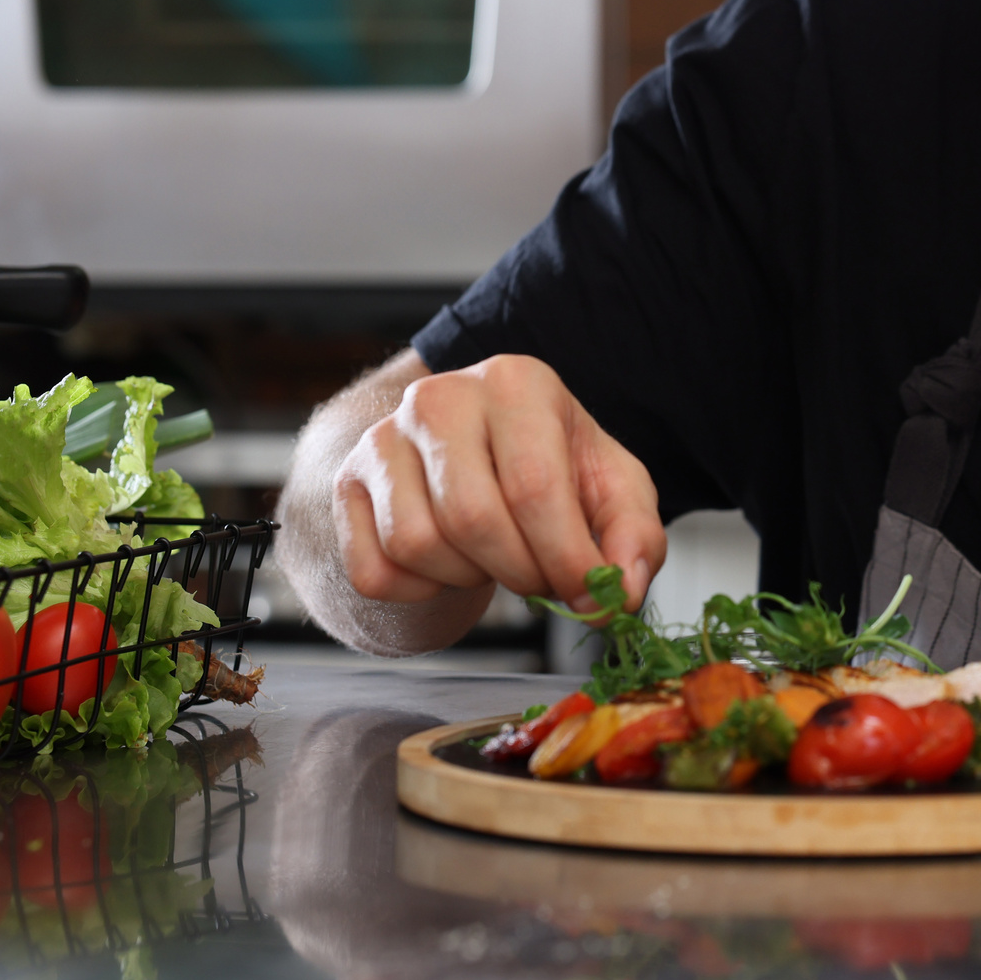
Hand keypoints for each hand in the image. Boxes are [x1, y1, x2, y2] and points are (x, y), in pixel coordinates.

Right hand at [334, 354, 666, 614]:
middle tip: (544, 582)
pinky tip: (450, 562)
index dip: (566, 559)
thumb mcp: (610, 486)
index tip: (591, 597)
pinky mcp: (347, 484)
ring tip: (495, 555)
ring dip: (469, 576)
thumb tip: (622, 591)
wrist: (468, 450)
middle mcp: (438, 397)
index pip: (534, 486)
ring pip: (418, 545)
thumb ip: (633, 536)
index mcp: (514, 381)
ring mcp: (382, 438)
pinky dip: (419, 589)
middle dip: (520, 572)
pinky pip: (374, 569)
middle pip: (473, 518)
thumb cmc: (550, 466)